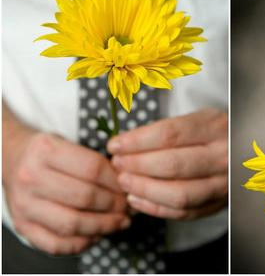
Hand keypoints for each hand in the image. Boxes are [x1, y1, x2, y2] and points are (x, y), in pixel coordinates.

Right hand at [3, 107, 129, 254]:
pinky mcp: (22, 227)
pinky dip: (83, 242)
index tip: (131, 186)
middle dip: (115, 205)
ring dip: (104, 226)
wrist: (11, 159)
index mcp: (46, 150)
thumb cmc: (51, 153)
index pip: (93, 169)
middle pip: (85, 197)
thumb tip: (129, 184)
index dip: (117, 181)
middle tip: (129, 206)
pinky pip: (57, 244)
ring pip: (72, 224)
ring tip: (120, 222)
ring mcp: (24, 205)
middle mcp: (31, 178)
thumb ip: (96, 161)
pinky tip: (98, 234)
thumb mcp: (70, 143)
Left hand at [108, 108, 227, 219]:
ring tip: (124, 181)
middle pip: (172, 165)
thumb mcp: (199, 119)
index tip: (115, 144)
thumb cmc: (214, 133)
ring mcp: (222, 184)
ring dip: (144, 190)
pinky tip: (137, 199)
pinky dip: (155, 209)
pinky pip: (184, 212)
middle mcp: (223, 156)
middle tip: (117, 164)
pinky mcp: (218, 204)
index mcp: (215, 127)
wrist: (244, 151)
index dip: (137, 141)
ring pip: (178, 194)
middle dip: (137, 166)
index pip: (170, 134)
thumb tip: (125, 145)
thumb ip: (168, 131)